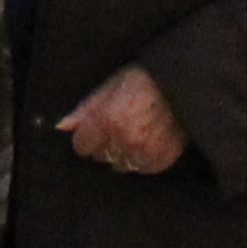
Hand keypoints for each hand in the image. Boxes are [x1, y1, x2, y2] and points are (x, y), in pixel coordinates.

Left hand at [59, 65, 188, 176]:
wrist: (182, 86)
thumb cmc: (145, 80)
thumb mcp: (110, 85)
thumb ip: (86, 108)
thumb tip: (64, 126)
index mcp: (108, 118)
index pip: (82, 146)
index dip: (88, 137)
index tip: (95, 131)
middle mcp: (124, 138)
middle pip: (101, 156)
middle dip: (106, 143)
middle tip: (121, 126)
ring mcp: (144, 151)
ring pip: (121, 165)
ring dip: (125, 152)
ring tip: (137, 133)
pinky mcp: (161, 159)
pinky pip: (142, 168)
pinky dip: (144, 158)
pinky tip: (149, 140)